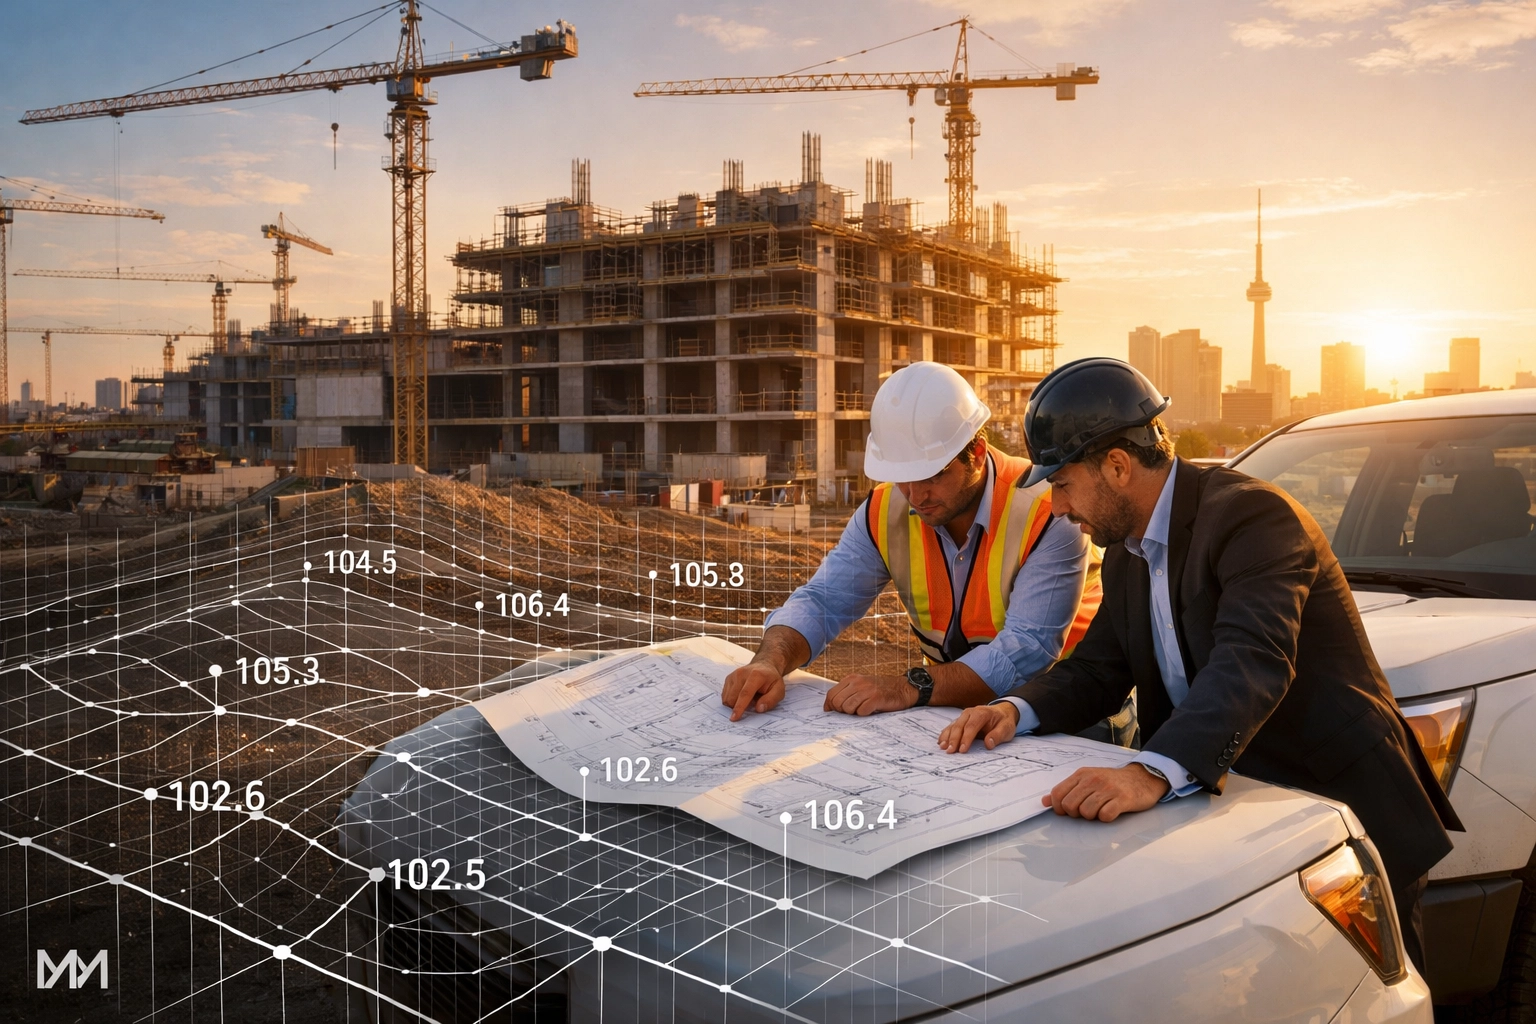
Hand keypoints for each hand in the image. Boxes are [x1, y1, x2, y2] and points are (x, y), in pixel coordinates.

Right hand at [722, 661, 785, 720]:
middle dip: (738, 707)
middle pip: (733, 698)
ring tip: (747, 699)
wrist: (764, 666)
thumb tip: (759, 709)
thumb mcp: (779, 690)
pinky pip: (725, 696)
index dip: (739, 707)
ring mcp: (733, 675)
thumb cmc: (772, 680)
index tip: (734, 718)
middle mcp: (741, 673)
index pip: (745, 693)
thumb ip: (771, 700)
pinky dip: (732, 700)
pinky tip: (741, 696)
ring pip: (727, 698)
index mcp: (755, 675)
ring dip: (735, 704)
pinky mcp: (728, 678)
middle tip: (750, 705)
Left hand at [824, 674, 915, 715]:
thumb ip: (844, 693)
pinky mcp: (876, 698)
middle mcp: (858, 682)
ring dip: (854, 713)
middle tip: (853, 710)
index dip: (831, 706)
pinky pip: (861, 712)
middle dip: (842, 711)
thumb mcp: (860, 686)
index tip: (837, 712)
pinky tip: (871, 709)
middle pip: (837, 703)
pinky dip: (864, 714)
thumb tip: (827, 708)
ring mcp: (867, 690)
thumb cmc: (879, 690)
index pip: (831, 695)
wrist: (902, 688)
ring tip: (863, 709)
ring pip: (847, 708)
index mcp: (851, 679)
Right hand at [938, 702, 1018, 752]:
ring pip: (953, 726)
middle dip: (954, 739)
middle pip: (959, 726)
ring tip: (943, 747)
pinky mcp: (960, 720)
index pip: (971, 726)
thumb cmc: (1003, 722)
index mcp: (982, 713)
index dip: (966, 738)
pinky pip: (951, 727)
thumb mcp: (1007, 728)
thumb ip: (998, 735)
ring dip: (947, 737)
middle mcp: (970, 712)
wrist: (1002, 713)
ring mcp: (964, 716)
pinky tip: (941, 742)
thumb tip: (989, 744)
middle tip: (950, 751)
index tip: (963, 750)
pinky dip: (945, 734)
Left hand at [1043, 764, 1169, 821]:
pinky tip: (1112, 812)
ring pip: (1086, 812)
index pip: (1057, 794)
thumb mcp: (1087, 780)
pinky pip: (1106, 816)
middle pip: (1070, 806)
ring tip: (1101, 810)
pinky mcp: (1123, 799)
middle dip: (1076, 814)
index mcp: (1082, 775)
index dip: (1058, 807)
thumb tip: (1044, 801)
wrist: (1142, 778)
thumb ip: (1066, 790)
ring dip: (1092, 817)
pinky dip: (1107, 818)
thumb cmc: (1112, 782)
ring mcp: (1108, 789)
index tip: (1068, 811)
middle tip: (1088, 811)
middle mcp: (1093, 780)